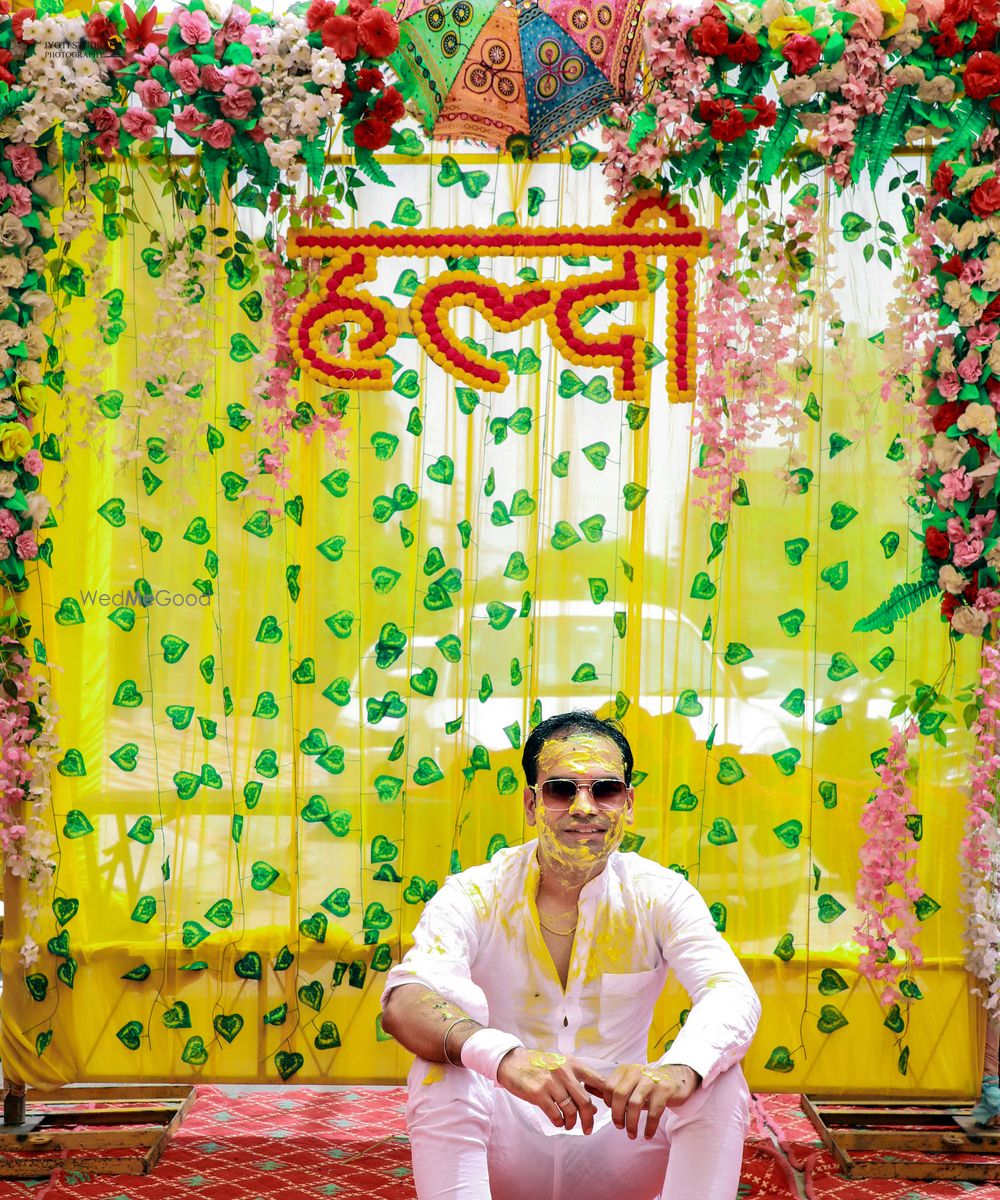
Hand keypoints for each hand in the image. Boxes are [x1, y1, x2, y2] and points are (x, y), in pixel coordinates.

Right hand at [496, 1047, 596, 1133]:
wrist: (513, 1061)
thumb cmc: (540, 1066)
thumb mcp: (561, 1069)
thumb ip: (578, 1085)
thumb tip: (594, 1109)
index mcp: (573, 1064)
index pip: (598, 1080)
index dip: (606, 1096)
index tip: (606, 1107)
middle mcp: (564, 1072)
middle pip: (586, 1101)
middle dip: (589, 1119)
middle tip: (587, 1129)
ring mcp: (551, 1082)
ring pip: (571, 1110)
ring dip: (572, 1122)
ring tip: (568, 1125)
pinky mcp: (538, 1093)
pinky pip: (555, 1114)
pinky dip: (559, 1122)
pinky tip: (557, 1122)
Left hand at [575, 1061, 699, 1140]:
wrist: (676, 1079)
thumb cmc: (647, 1085)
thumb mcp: (628, 1083)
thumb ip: (610, 1087)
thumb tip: (587, 1089)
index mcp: (625, 1070)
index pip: (608, 1087)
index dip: (607, 1103)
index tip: (614, 1113)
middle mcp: (637, 1071)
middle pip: (619, 1095)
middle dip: (617, 1114)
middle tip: (619, 1127)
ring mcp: (651, 1080)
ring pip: (635, 1104)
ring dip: (631, 1123)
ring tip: (631, 1134)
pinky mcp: (665, 1090)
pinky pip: (653, 1112)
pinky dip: (649, 1126)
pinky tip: (646, 1134)